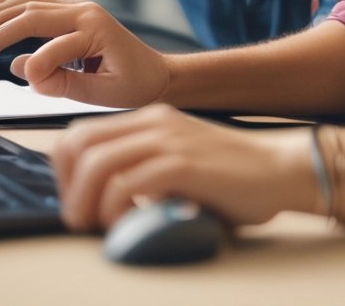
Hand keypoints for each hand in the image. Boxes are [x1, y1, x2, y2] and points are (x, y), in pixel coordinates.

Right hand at [0, 0, 171, 106]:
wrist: (153, 72)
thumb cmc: (134, 83)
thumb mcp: (106, 93)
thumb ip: (66, 84)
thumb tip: (27, 73)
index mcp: (95, 27)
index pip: (55, 42)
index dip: (37, 64)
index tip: (23, 82)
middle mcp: (80, 9)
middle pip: (25, 12)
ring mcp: (68, 6)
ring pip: (16, 4)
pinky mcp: (59, 11)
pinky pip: (19, 4)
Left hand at [52, 104, 312, 230]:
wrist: (279, 169)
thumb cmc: (231, 178)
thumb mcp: (177, 163)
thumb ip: (143, 170)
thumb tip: (102, 201)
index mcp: (148, 119)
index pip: (81, 133)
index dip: (65, 170)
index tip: (76, 200)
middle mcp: (153, 123)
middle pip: (79, 143)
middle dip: (67, 186)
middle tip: (78, 218)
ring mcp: (168, 140)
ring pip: (97, 162)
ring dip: (83, 200)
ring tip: (92, 225)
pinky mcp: (183, 164)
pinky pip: (128, 183)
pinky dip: (114, 208)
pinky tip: (125, 224)